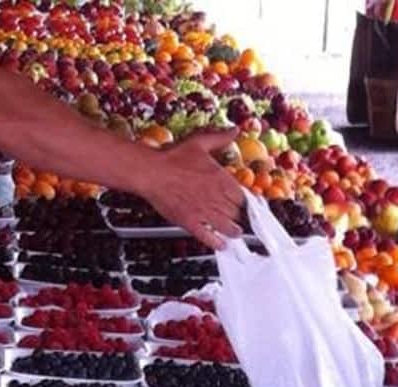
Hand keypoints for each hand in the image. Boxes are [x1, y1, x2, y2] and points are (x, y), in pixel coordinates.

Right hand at [135, 128, 246, 250]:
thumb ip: (219, 138)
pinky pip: (207, 236)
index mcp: (219, 178)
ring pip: (226, 226)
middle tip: (240, 219)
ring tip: (236, 233)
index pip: (241, 195)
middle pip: (235, 212)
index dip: (244, 201)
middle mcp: (214, 196)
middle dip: (239, 216)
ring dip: (233, 231)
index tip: (245, 204)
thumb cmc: (173, 158)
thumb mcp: (199, 142)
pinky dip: (216, 242)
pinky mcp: (189, 222)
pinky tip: (221, 244)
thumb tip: (234, 130)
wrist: (152, 173)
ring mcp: (202, 211)